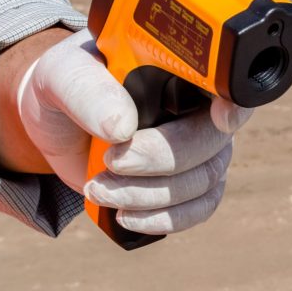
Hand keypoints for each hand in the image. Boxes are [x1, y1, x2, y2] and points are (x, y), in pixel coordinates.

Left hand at [17, 29, 251, 233]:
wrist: (56, 124)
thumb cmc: (65, 87)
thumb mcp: (63, 76)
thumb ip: (88, 93)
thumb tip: (122, 128)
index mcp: (182, 71)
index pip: (227, 86)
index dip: (235, 107)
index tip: (220, 120)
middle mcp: (201, 110)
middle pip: (213, 143)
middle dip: (162, 161)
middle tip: (112, 162)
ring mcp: (200, 150)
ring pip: (203, 182)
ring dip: (149, 195)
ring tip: (98, 189)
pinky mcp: (187, 185)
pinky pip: (198, 209)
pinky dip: (163, 219)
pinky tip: (125, 216)